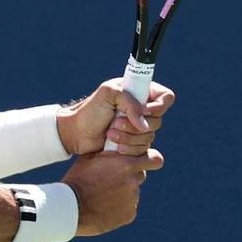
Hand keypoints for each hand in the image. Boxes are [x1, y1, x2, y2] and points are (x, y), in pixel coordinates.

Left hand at [57, 79, 174, 155]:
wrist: (76, 133)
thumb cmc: (89, 110)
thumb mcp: (108, 94)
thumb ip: (129, 102)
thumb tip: (143, 125)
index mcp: (139, 92)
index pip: (165, 97)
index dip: (158, 106)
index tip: (143, 111)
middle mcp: (142, 109)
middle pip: (158, 120)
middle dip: (134, 125)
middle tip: (115, 122)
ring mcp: (138, 127)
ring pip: (150, 137)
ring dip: (129, 137)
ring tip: (110, 133)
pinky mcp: (134, 143)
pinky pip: (143, 150)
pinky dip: (129, 148)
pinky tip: (114, 146)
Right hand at [61, 148, 164, 235]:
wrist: (71, 207)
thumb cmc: (78, 179)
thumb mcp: (89, 158)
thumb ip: (107, 152)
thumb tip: (113, 144)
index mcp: (127, 164)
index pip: (154, 159)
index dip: (149, 159)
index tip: (143, 161)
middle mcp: (133, 181)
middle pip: (140, 175)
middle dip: (130, 176)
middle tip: (112, 179)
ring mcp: (132, 199)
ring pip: (132, 193)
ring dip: (122, 192)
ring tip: (102, 195)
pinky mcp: (128, 215)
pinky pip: (127, 208)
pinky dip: (118, 207)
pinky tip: (103, 207)